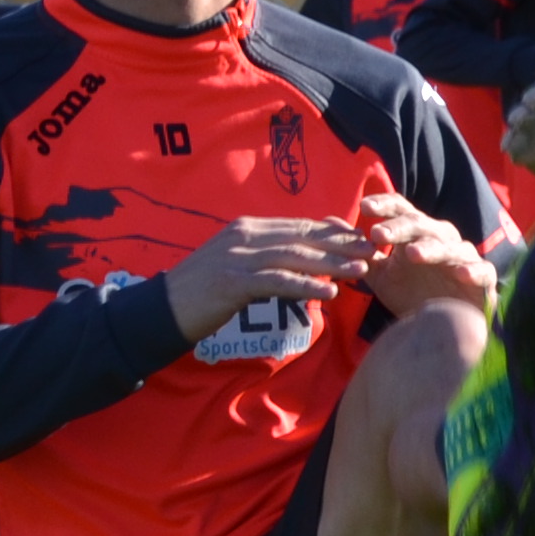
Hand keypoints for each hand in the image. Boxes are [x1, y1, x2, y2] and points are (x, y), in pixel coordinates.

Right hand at [162, 216, 366, 343]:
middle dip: (341, 243)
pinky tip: (329, 292)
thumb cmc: (200, 292)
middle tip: (372, 250)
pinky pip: (278, 282)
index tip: (360, 239)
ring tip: (361, 270)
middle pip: (302, 236)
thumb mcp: (234, 266)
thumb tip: (300, 262)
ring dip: (332, 263)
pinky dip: (306, 285)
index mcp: (246, 228)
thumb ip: (264, 258)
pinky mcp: (233, 282)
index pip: (298, 226)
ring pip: (295, 256)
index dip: (332, 232)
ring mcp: (237, 257)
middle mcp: (244, 236)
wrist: (161, 309)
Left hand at [352, 190, 494, 318]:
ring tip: (411, 254)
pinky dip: (472, 271)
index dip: (385, 206)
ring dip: (431, 249)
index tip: (363, 207)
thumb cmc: (411, 294)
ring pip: (450, 247)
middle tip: (377, 234)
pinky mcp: (483, 280)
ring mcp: (464, 258)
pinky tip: (459, 274)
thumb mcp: (380, 275)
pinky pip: (481, 272)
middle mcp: (441, 240)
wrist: (441, 328)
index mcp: (417, 234)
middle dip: (400, 228)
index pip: (402, 211)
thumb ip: (360, 252)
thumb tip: (330, 223)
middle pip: (422, 225)